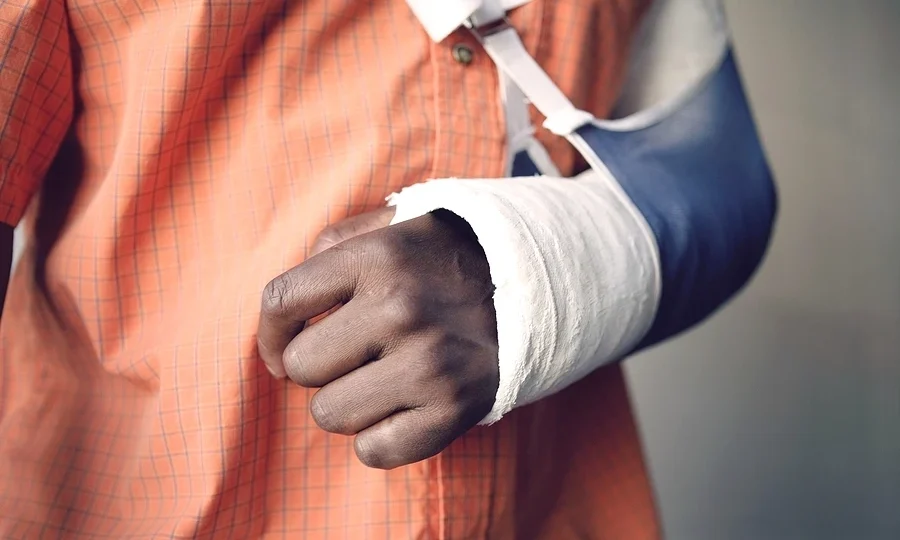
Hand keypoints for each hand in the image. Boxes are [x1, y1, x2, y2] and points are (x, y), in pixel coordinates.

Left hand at [257, 207, 498, 468]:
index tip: (279, 347)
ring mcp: (429, 363)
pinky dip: (381, 437)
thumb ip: (333, 243)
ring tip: (384, 377)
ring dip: (348, 401)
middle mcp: (400, 308)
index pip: (280, 302)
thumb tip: (286, 307)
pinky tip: (404, 406)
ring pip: (329, 414)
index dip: (268, 333)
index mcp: (378, 257)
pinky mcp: (453, 409)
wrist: (537, 286)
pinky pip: (373, 450)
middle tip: (354, 354)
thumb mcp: (395, 224)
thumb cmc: (448, 260)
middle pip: (300, 366)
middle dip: (318, 365)